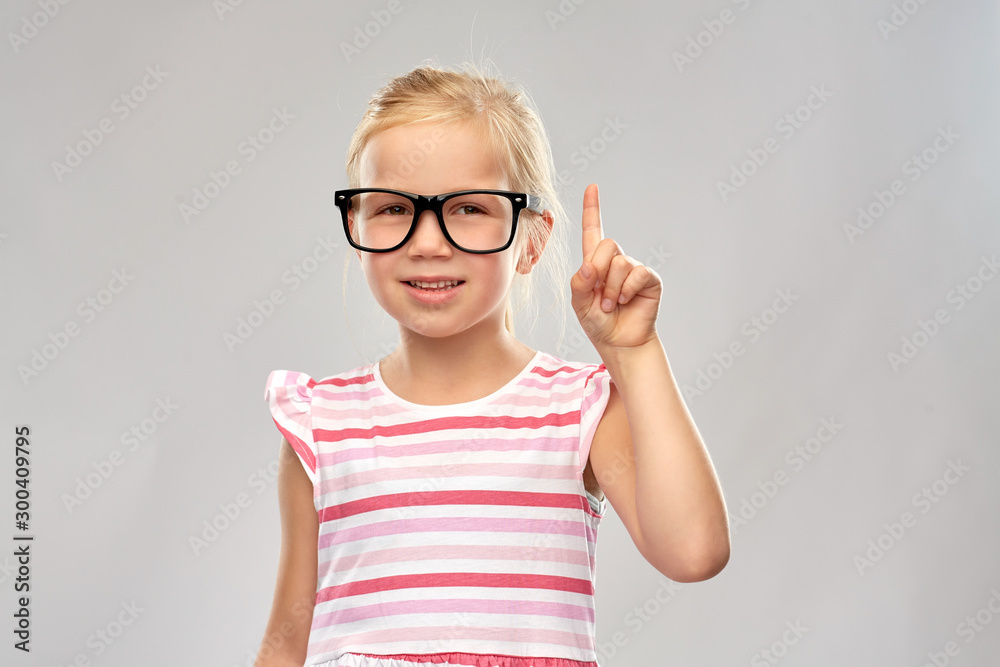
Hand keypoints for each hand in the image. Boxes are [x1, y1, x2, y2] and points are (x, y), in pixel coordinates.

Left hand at [570, 184, 661, 350]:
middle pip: (607, 245)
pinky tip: (625, 302)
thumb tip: (588, 266)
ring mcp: (633, 269)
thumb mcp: (579, 304)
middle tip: (600, 298)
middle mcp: (615, 261)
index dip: (592, 209)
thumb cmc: (599, 323)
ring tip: (611, 305)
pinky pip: (637, 273)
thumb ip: (579, 284)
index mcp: (595, 263)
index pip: (593, 231)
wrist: (620, 342)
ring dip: (611, 289)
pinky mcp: (649, 279)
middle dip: (599, 271)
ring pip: (620, 262)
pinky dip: (627, 289)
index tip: (592, 187)